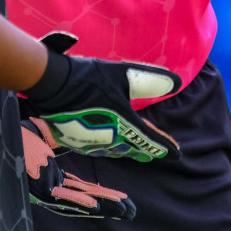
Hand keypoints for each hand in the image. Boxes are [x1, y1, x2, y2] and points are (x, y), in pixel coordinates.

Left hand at [21, 117, 135, 219]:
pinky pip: (62, 198)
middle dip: (109, 205)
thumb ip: (62, 138)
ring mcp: (45, 189)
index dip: (103, 193)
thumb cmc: (21, 134)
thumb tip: (83, 130)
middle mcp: (51, 186)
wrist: (5, 130)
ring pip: (77, 202)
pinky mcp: (38, 188)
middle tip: (130, 212)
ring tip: (121, 210)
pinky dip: (79, 202)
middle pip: (85, 198)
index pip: (83, 188)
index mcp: (53, 176)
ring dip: (100, 206)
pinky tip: (96, 206)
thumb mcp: (47, 136)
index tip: (122, 197)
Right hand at [22, 34, 180, 161]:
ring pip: (115, 151)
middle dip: (145, 151)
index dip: (165, 148)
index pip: (151, 140)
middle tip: (154, 153)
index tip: (178, 156)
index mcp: (125, 125)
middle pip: (133, 149)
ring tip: (134, 151)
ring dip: (127, 151)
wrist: (52, 85)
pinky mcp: (76, 143)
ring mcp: (91, 144)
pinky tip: (106, 146)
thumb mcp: (123, 74)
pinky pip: (97, 150)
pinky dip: (107, 148)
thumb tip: (177, 82)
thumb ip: (151, 80)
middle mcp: (111, 140)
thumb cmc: (90, 78)